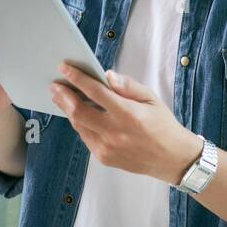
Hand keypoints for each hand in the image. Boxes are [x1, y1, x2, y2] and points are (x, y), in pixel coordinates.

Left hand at [51, 63, 200, 184]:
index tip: (65, 68)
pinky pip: (85, 137)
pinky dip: (79, 123)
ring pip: (79, 125)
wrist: (171, 159)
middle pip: (79, 111)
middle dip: (63, 95)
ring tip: (60, 97)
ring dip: (67, 109)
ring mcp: (107, 147)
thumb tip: (107, 75)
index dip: (77, 78)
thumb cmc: (163, 125)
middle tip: (54, 84)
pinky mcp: (104, 158)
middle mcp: (114, 131)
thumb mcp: (152, 99)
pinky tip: (77, 114)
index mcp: (128, 113)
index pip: (95, 91)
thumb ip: (128, 86)